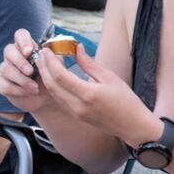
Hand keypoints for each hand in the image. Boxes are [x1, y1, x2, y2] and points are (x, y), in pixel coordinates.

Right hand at [0, 29, 54, 115]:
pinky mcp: (0, 82)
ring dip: (21, 79)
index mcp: (27, 47)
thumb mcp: (56, 68)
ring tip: (35, 88)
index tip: (29, 52)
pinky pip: (3, 84)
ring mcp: (5, 68)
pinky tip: (27, 93)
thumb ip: (54, 58)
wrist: (45, 98)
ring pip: (5, 69)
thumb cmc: (49, 78)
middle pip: (9, 50)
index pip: (20, 35)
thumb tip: (47, 51)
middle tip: (31, 72)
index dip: (23, 41)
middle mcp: (13, 55)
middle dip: (20, 62)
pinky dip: (16, 90)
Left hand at [36, 43, 157, 144]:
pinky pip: (59, 99)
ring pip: (53, 93)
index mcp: (88, 94)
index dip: (50, 62)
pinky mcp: (76, 116)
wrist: (132, 125)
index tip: (46, 50)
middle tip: (40, 53)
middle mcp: (78, 106)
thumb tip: (77, 48)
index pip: (61, 76)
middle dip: (44, 68)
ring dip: (46, 77)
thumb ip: (89, 64)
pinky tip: (52, 76)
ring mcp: (75, 113)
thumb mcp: (109, 77)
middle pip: (52, 85)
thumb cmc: (126, 100)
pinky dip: (53, 86)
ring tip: (43, 62)